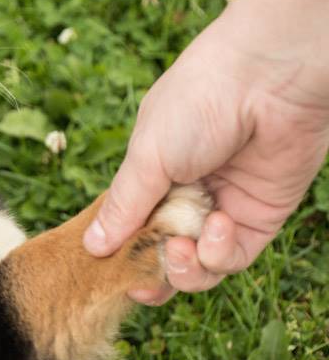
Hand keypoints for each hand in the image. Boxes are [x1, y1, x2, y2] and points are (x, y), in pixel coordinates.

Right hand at [83, 17, 328, 304]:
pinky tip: (218, 225)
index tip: (106, 271)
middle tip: (142, 281)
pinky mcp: (258, 219)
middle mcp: (183, 198)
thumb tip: (91, 246)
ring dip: (184, 269)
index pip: (128, 229)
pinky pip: (232, 258)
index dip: (118, 255)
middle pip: (160, 256)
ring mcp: (220, 210)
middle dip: (149, 274)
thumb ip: (122, 206)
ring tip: (180, 248)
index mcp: (149, 177)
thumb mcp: (147, 156)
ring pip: (197, 268)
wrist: (268, 78)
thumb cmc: (196, 102)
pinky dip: (220, 254)